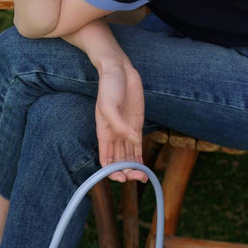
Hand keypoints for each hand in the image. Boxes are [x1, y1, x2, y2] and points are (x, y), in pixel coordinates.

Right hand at [95, 59, 146, 182]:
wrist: (119, 70)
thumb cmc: (109, 86)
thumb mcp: (109, 106)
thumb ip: (120, 126)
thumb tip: (134, 141)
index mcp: (103, 133)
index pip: (105, 159)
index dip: (111, 171)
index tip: (121, 177)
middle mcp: (114, 135)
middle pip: (119, 161)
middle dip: (126, 172)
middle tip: (138, 177)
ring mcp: (126, 130)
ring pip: (128, 156)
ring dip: (134, 168)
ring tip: (143, 176)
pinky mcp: (136, 125)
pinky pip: (137, 145)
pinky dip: (140, 157)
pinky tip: (144, 167)